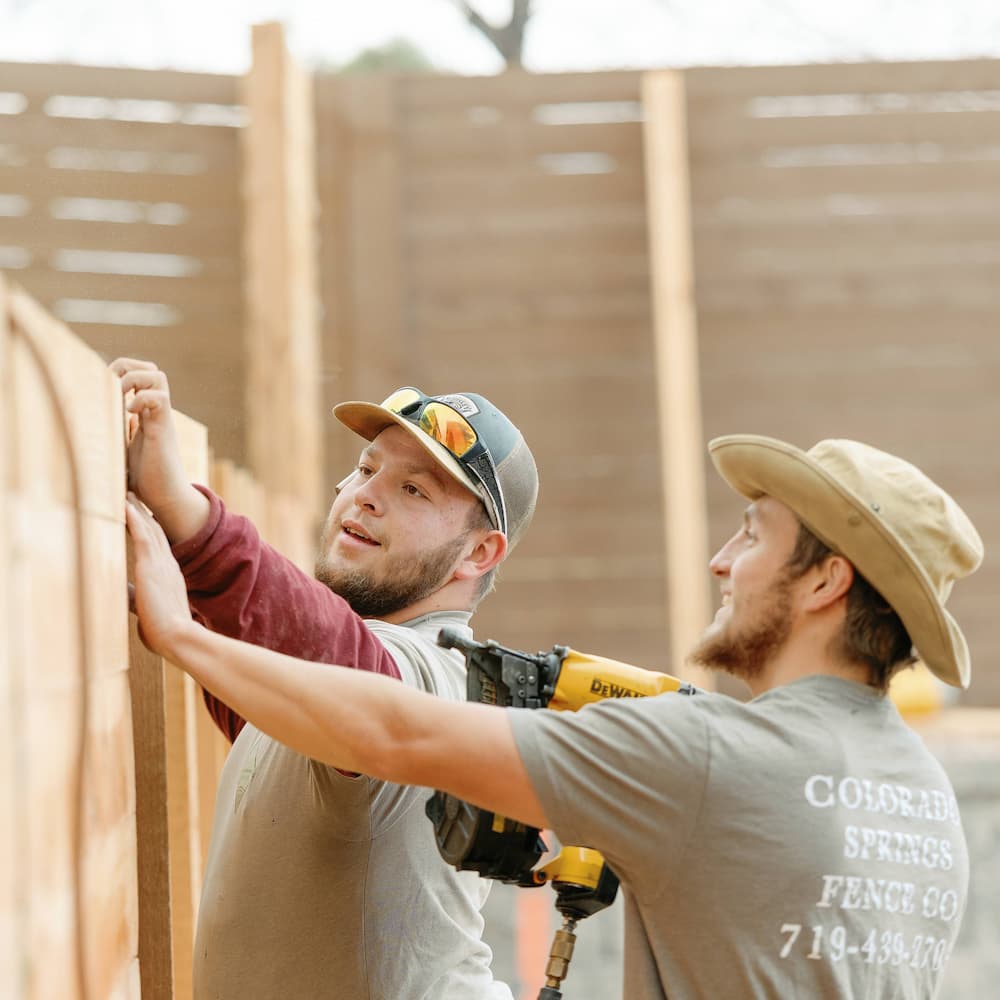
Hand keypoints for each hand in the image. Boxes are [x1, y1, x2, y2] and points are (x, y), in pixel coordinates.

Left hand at [110, 357, 208, 541]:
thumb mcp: (120, 451)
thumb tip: (84, 430)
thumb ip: (113, 435)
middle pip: (150, 368)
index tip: (104, 390)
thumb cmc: (144, 480)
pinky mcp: (164, 428)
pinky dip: (142, 398)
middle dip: (128, 368)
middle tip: (114, 388)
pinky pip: (159, 398)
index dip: (121, 372)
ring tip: (122, 398)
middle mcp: (154, 411)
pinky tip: (130, 414)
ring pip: (157, 376)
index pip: (139, 375)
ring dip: (135, 379)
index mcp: (144, 414)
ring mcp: (161, 418)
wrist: (166, 498)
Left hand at [125, 492, 195, 657]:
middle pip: (156, 532)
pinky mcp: (152, 567)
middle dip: (145, 514)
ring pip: (149, 529)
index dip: (151, 530)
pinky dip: (134, 519)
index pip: (159, 547)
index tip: (142, 517)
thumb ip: (137, 596)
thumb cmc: (165, 631)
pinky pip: (143, 536)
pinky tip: (127, 506)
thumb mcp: (148, 610)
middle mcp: (167, 565)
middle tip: (135, 496)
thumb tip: (126, 590)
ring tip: (128, 494)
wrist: (178, 637)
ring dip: (138, 510)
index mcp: (169, 576)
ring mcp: (161, 564)